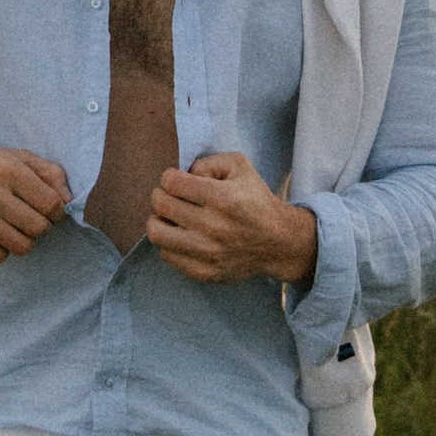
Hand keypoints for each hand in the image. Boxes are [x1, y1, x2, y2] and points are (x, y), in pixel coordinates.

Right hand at [0, 138, 71, 261]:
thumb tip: (69, 201)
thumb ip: (49, 172)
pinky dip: (2, 249)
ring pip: (22, 246)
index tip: (50, 211)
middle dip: (40, 226)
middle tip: (28, 219)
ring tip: (12, 227)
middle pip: (39, 228)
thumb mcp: (15, 157)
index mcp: (8, 169)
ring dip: (22, 240)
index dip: (57, 212)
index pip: (52, 205)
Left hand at [146, 153, 318, 286]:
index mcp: (223, 198)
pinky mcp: (205, 272)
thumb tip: (183, 176)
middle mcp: (214, 227)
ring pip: (156, 233)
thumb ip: (207, 162)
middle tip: (171, 196)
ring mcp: (208, 253)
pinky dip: (170, 243)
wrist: (279, 243)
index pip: (171, 183)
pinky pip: (167, 255)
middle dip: (161, 195)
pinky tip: (183, 236)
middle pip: (160, 205)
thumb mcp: (239, 167)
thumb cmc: (256, 200)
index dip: (169, 177)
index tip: (178, 181)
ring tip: (171, 217)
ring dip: (159, 220)